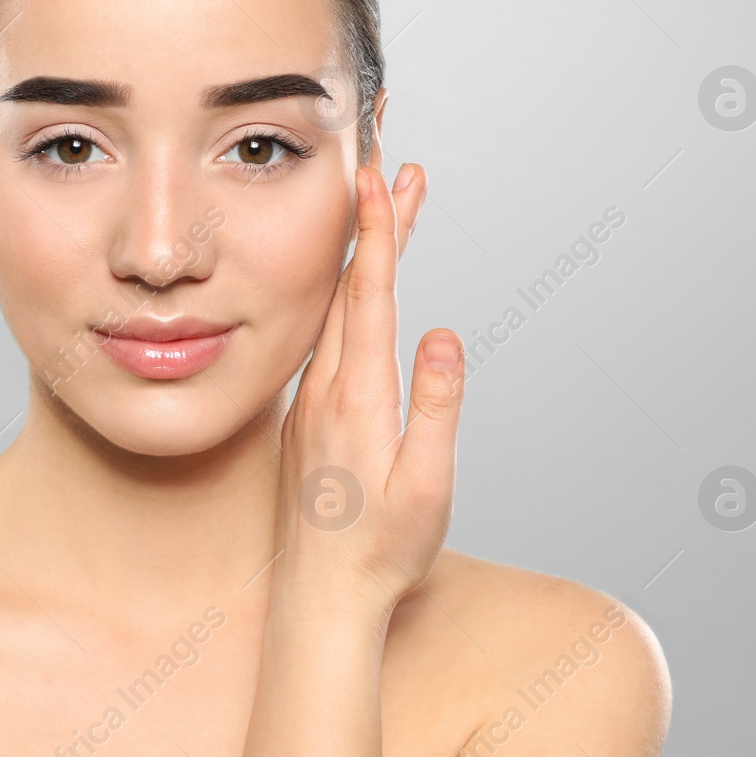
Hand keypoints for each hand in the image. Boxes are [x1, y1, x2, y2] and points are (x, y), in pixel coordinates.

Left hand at [270, 162, 462, 626]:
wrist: (318, 598)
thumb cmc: (381, 552)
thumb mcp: (425, 487)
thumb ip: (436, 409)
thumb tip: (447, 333)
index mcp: (358, 396)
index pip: (368, 294)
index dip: (377, 231)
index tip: (380, 173)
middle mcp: (327, 387)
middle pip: (352, 285)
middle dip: (376, 219)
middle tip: (392, 157)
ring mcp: (312, 399)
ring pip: (337, 308)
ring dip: (361, 253)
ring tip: (385, 203)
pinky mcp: (308, 414)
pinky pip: (327, 338)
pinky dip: (345, 297)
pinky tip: (356, 283)